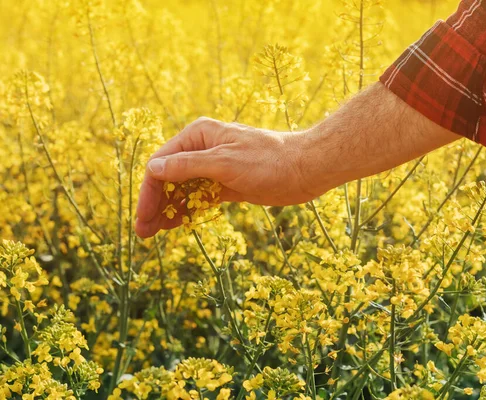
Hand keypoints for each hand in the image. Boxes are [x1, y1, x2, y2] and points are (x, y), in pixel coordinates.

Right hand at [135, 118, 317, 237]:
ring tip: (153, 234)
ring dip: (168, 209)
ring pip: (183, 189)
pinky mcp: (226, 183)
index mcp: (199, 135)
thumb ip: (188, 166)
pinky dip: (187, 209)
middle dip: (155, 204)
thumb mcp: (225, 162)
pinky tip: (176, 224)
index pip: (162, 164)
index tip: (143, 218)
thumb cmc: (267, 161)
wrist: (304, 170)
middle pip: (169, 178)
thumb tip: (153, 169)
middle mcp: (202, 148)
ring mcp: (214, 167)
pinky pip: (199, 197)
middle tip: (143, 233)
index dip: (150, 192)